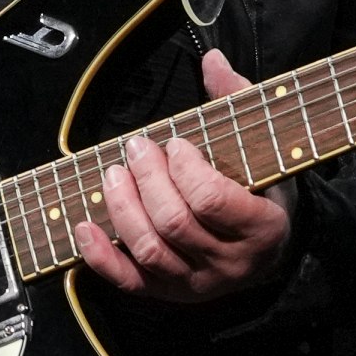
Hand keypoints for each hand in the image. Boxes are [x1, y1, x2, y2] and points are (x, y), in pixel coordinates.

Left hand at [76, 49, 293, 301]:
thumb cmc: (263, 190)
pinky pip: (129, 281)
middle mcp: (230, 263)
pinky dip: (101, 256)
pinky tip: (84, 226)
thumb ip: (237, 102)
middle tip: (136, 148)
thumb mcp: (263, 147)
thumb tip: (212, 60)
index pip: (212, 200)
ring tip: (112, 174)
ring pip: (150, 250)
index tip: (175, 143)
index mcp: (261, 227)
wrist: (270, 249)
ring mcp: (198, 284)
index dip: (185, 169)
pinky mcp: (170, 295)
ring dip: (123, 208)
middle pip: (174, 222)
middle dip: (147, 179)